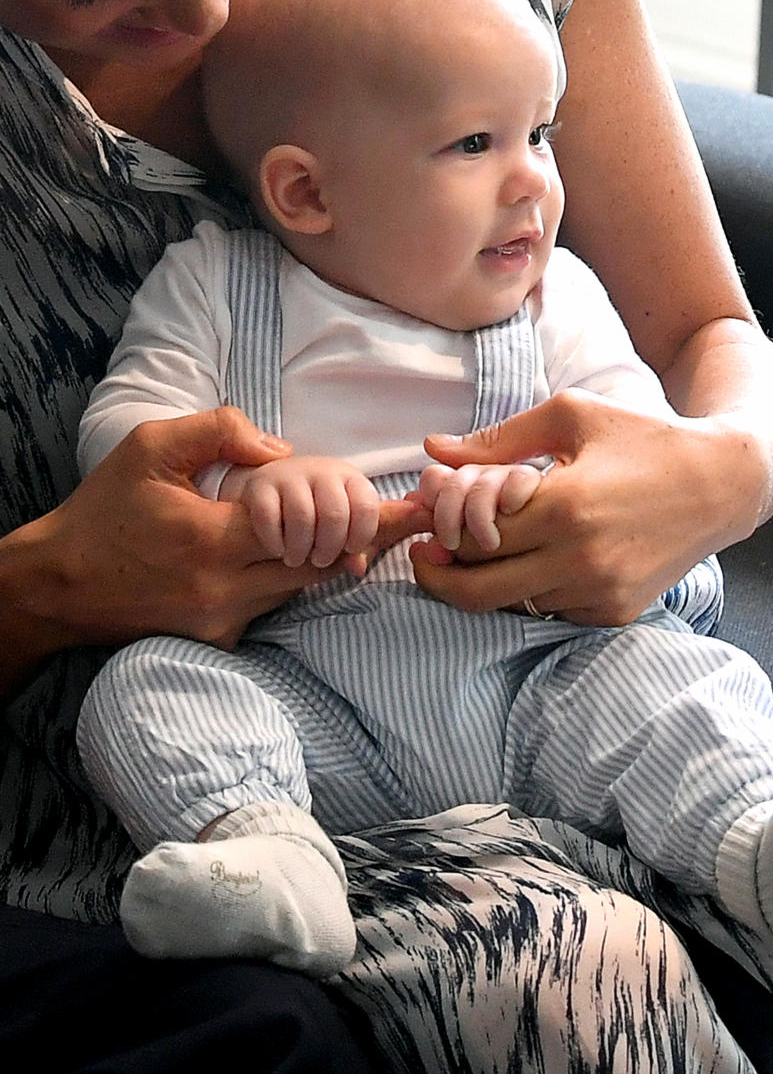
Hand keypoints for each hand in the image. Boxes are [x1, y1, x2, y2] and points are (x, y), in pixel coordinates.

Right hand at [25, 408, 428, 654]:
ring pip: (301, 588)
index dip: (365, 517)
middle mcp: (225, 591)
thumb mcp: (153, 447)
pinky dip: (291, 576)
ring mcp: (222, 622)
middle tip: (412, 517)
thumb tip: (283, 451)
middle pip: (321, 566)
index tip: (415, 510)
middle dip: (366, 541)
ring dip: (330, 557)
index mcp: (212, 540)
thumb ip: (221, 433)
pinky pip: (272, 603)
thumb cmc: (103, 509)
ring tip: (367, 527)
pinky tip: (298, 549)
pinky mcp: (217, 640)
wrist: (57, 586)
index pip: (310, 530)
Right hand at [220, 454, 380, 571]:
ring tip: (297, 559)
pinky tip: (278, 550)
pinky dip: (274, 542)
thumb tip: (358, 567)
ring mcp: (290, 474)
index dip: (361, 536)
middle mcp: (322, 471)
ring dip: (300, 548)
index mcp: (350, 478)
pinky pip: (268, 517)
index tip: (350, 550)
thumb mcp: (345, 525)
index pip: (366, 507)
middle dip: (329, 547)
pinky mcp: (260, 484)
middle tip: (320, 560)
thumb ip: (357, 547)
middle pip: (335, 514)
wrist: (276, 488)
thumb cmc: (318, 512)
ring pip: (302, 516)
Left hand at [410, 389, 755, 624]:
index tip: (424, 526)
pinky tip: (536, 559)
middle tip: (426, 558)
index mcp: (564, 507)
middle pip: (479, 590)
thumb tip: (432, 450)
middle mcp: (580, 559)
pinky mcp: (615, 612)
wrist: (721, 482)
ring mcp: (600, 592)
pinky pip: (550, 611)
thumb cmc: (642, 437)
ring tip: (487, 549)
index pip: (472, 540)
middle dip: (441, 576)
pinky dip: (532, 591)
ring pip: (513, 604)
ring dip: (490, 582)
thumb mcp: (570, 416)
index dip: (440, 534)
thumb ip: (497, 439)